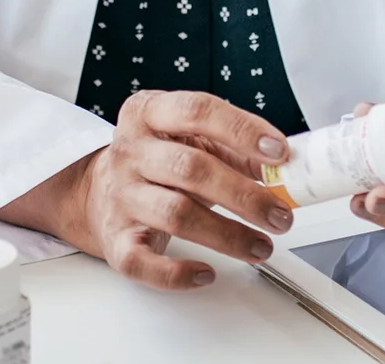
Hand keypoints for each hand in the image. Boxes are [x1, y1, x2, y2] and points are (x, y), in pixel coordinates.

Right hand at [0, 90, 294, 290]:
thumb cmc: (157, 163)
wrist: (99, 191)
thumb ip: (237, 149)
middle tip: (280, 216)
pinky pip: (143, 261)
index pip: (197, 111)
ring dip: (228, 235)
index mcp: (147, 114)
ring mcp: (121, 196)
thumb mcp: (191, 139)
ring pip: (176, 215)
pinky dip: (177, 273)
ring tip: (261, 246)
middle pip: (191, 168)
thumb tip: (285, 170)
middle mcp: (130, 152)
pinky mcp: (116, 239)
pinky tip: (206, 273)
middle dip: (245, 195)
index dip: (243, 131)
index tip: (279, 153)